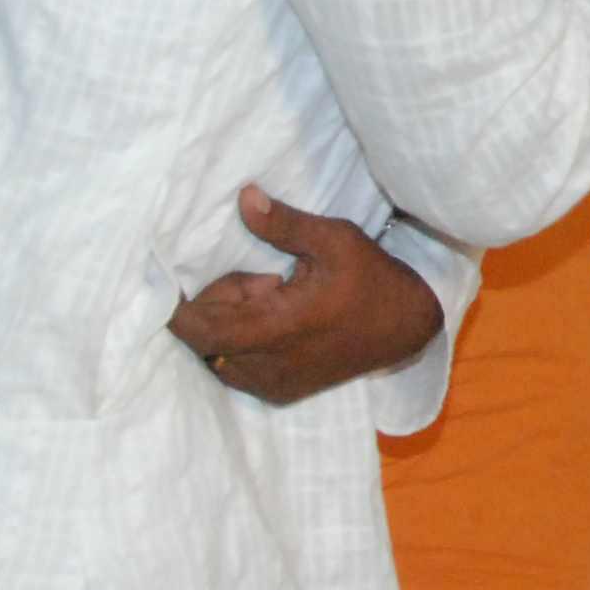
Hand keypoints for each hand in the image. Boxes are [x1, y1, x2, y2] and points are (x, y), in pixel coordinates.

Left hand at [167, 186, 443, 403]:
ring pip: (217, 356)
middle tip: (263, 277)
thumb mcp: (334, 240)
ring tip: (271, 299)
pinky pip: (237, 370)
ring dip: (229, 326)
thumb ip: (283, 224)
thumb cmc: (372, 278)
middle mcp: (266, 365)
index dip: (180, 305)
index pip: (197, 328)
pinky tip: (276, 322)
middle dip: (218, 304)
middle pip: (203, 339)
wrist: (408, 327)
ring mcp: (273, 384)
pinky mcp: (282, 392)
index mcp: (275, 327)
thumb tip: (243, 198)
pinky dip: (242, 344)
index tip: (191, 277)